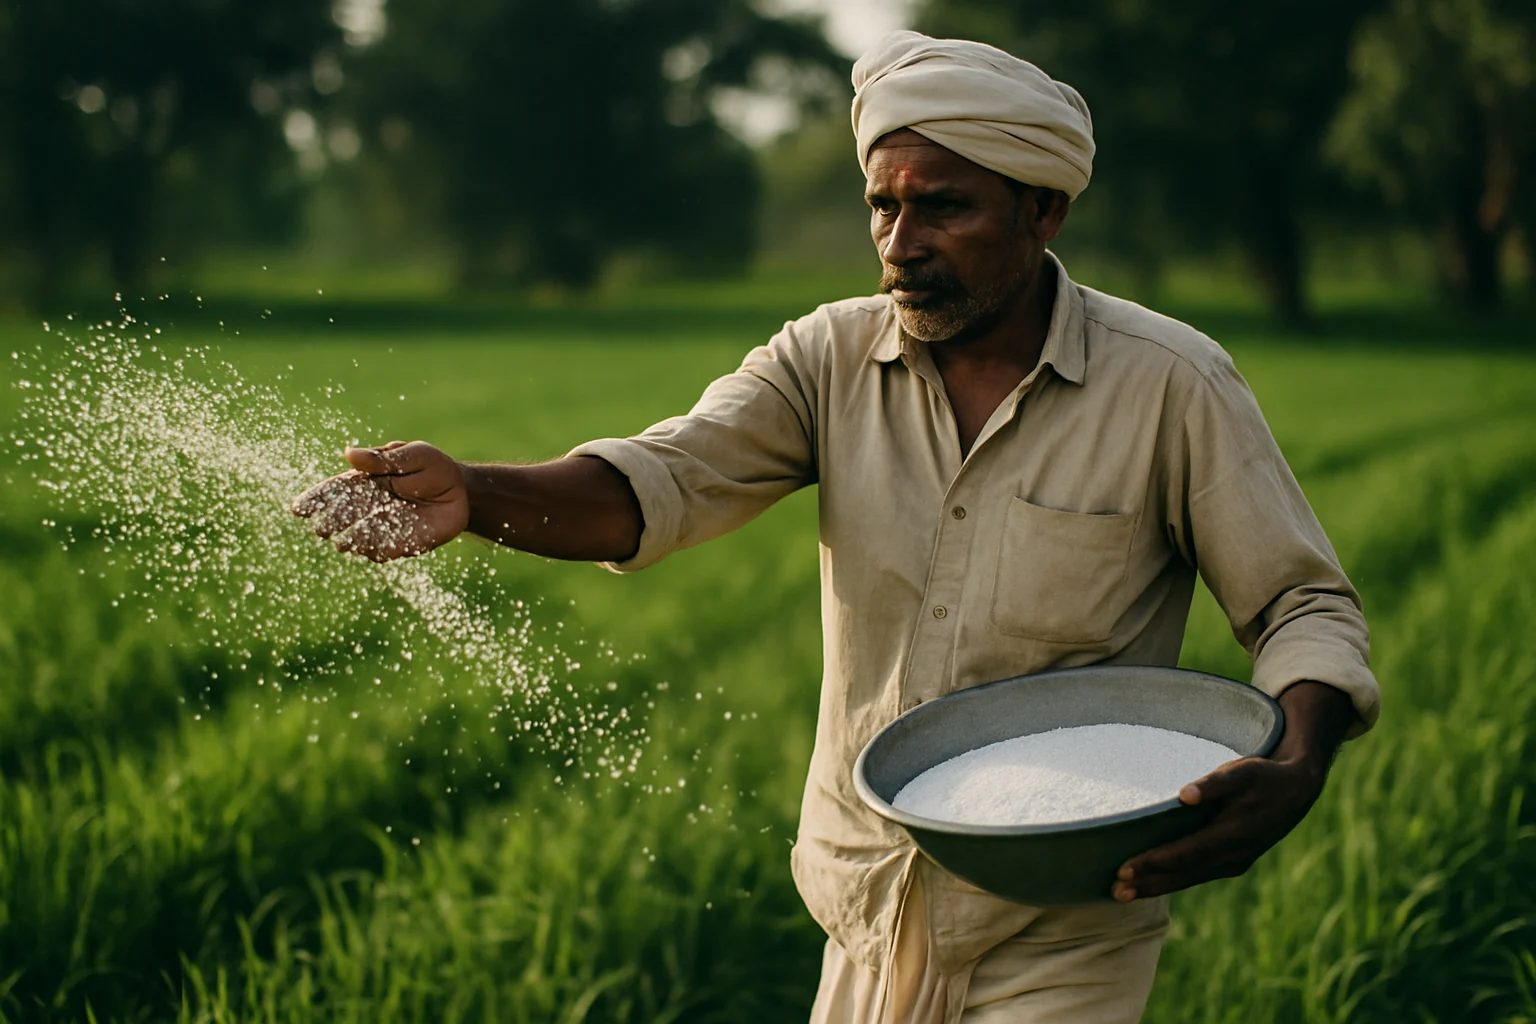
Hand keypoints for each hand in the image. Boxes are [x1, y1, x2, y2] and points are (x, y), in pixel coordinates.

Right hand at [290, 440, 469, 561]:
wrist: (461, 491)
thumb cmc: (432, 467)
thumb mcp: (412, 455)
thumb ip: (383, 459)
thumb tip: (348, 454)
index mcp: (362, 483)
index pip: (331, 492)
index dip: (313, 500)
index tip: (298, 508)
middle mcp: (365, 508)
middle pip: (339, 518)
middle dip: (329, 523)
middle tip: (324, 526)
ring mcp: (380, 528)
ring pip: (356, 539)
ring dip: (350, 540)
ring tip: (345, 540)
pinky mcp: (400, 545)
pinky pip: (381, 552)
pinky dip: (374, 550)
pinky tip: (366, 549)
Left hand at [1110, 753, 1325, 901]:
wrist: (1297, 791)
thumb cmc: (1263, 776)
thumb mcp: (1241, 772)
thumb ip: (1213, 784)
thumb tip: (1185, 795)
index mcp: (1232, 835)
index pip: (1184, 854)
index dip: (1153, 863)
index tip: (1124, 869)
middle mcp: (1232, 855)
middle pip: (1182, 874)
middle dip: (1148, 884)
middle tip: (1115, 892)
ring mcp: (1234, 862)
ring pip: (1188, 879)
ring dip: (1156, 887)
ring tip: (1122, 895)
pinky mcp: (1233, 862)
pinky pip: (1197, 875)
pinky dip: (1172, 881)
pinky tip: (1151, 884)